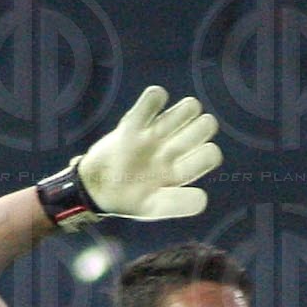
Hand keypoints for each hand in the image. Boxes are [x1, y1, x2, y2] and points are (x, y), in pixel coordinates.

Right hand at [76, 86, 221, 219]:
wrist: (96, 188)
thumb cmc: (128, 200)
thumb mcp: (152, 208)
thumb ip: (177, 204)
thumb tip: (203, 198)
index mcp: (182, 170)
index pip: (210, 155)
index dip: (204, 155)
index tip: (180, 166)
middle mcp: (176, 149)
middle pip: (207, 125)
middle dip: (199, 128)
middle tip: (175, 143)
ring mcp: (157, 133)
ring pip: (189, 107)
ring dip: (182, 112)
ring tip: (157, 132)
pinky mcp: (136, 121)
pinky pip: (154, 98)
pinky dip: (154, 99)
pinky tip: (143, 117)